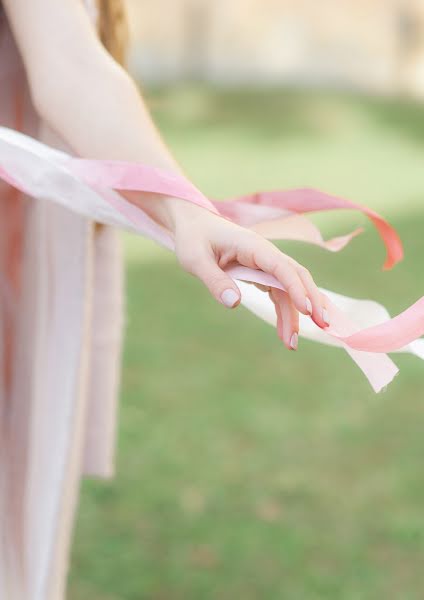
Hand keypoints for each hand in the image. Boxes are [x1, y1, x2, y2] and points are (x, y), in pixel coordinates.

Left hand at [172, 202, 328, 350]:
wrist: (194, 225)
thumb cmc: (194, 239)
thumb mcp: (196, 260)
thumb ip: (215, 280)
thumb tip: (235, 303)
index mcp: (253, 246)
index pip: (282, 267)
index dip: (296, 288)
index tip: (306, 310)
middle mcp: (265, 254)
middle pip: (297, 277)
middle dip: (311, 301)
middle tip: (322, 325)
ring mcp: (266, 264)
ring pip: (289, 290)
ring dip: (296, 315)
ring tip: (292, 343)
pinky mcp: (262, 273)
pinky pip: (280, 293)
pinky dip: (285, 312)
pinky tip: (284, 333)